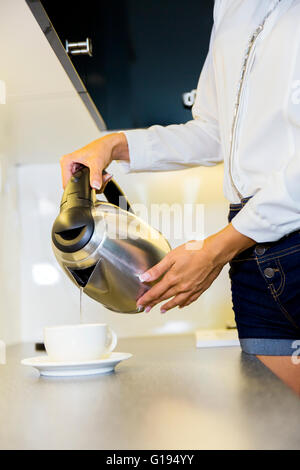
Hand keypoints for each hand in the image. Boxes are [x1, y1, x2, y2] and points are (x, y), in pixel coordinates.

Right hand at [60, 132, 128, 189]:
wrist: (109, 147)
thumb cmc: (100, 148)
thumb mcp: (97, 162)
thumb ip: (95, 175)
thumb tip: (95, 186)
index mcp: (66, 161)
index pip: (66, 183)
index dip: (77, 188)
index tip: (89, 185)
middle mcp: (69, 166)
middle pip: (75, 186)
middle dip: (88, 185)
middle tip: (98, 179)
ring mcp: (75, 170)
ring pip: (81, 186)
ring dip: (93, 184)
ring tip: (101, 175)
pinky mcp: (81, 173)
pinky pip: (86, 184)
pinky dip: (95, 183)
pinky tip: (101, 176)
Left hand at [137, 224, 254, 312]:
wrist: (215, 253)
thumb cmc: (195, 251)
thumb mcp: (171, 257)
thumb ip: (157, 269)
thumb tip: (144, 277)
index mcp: (173, 278)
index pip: (155, 292)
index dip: (146, 298)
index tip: (140, 303)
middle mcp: (182, 287)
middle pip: (164, 298)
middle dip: (154, 304)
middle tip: (146, 309)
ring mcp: (192, 289)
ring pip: (177, 301)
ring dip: (168, 306)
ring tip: (162, 310)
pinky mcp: (200, 288)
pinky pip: (190, 300)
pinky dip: (184, 304)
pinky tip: (181, 305)